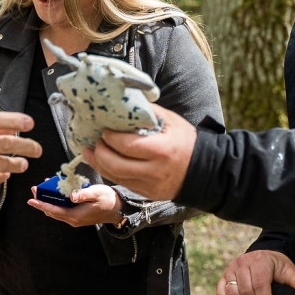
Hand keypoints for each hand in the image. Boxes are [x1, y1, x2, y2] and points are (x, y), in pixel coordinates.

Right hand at [0, 112, 43, 194]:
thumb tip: (11, 128)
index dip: (14, 120)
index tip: (30, 123)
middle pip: (5, 143)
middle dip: (27, 146)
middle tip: (38, 149)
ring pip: (3, 164)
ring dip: (18, 164)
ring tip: (24, 164)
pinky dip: (3, 176)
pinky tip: (6, 173)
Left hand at [27, 183, 124, 226]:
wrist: (117, 209)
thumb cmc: (108, 200)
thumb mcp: (97, 193)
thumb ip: (83, 194)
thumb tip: (71, 196)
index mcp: (76, 216)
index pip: (54, 211)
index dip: (42, 205)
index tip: (31, 200)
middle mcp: (73, 220)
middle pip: (52, 211)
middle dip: (42, 201)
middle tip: (35, 189)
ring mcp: (74, 219)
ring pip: (56, 211)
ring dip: (48, 201)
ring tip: (42, 189)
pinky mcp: (76, 216)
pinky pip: (62, 210)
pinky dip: (56, 202)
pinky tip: (55, 192)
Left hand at [82, 102, 196, 200]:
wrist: (205, 170)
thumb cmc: (187, 141)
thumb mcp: (172, 122)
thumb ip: (148, 112)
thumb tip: (125, 100)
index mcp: (161, 150)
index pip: (126, 146)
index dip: (110, 138)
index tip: (105, 130)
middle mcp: (153, 170)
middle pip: (115, 165)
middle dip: (100, 152)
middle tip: (96, 141)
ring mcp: (149, 185)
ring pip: (115, 177)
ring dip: (98, 164)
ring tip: (90, 152)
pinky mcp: (146, 194)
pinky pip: (122, 184)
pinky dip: (109, 173)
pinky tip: (101, 163)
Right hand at [216, 251, 294, 294]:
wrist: (264, 257)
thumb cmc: (275, 266)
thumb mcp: (289, 271)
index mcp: (260, 260)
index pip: (259, 284)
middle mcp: (243, 262)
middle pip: (245, 290)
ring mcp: (232, 268)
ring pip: (233, 292)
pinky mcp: (224, 276)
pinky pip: (221, 292)